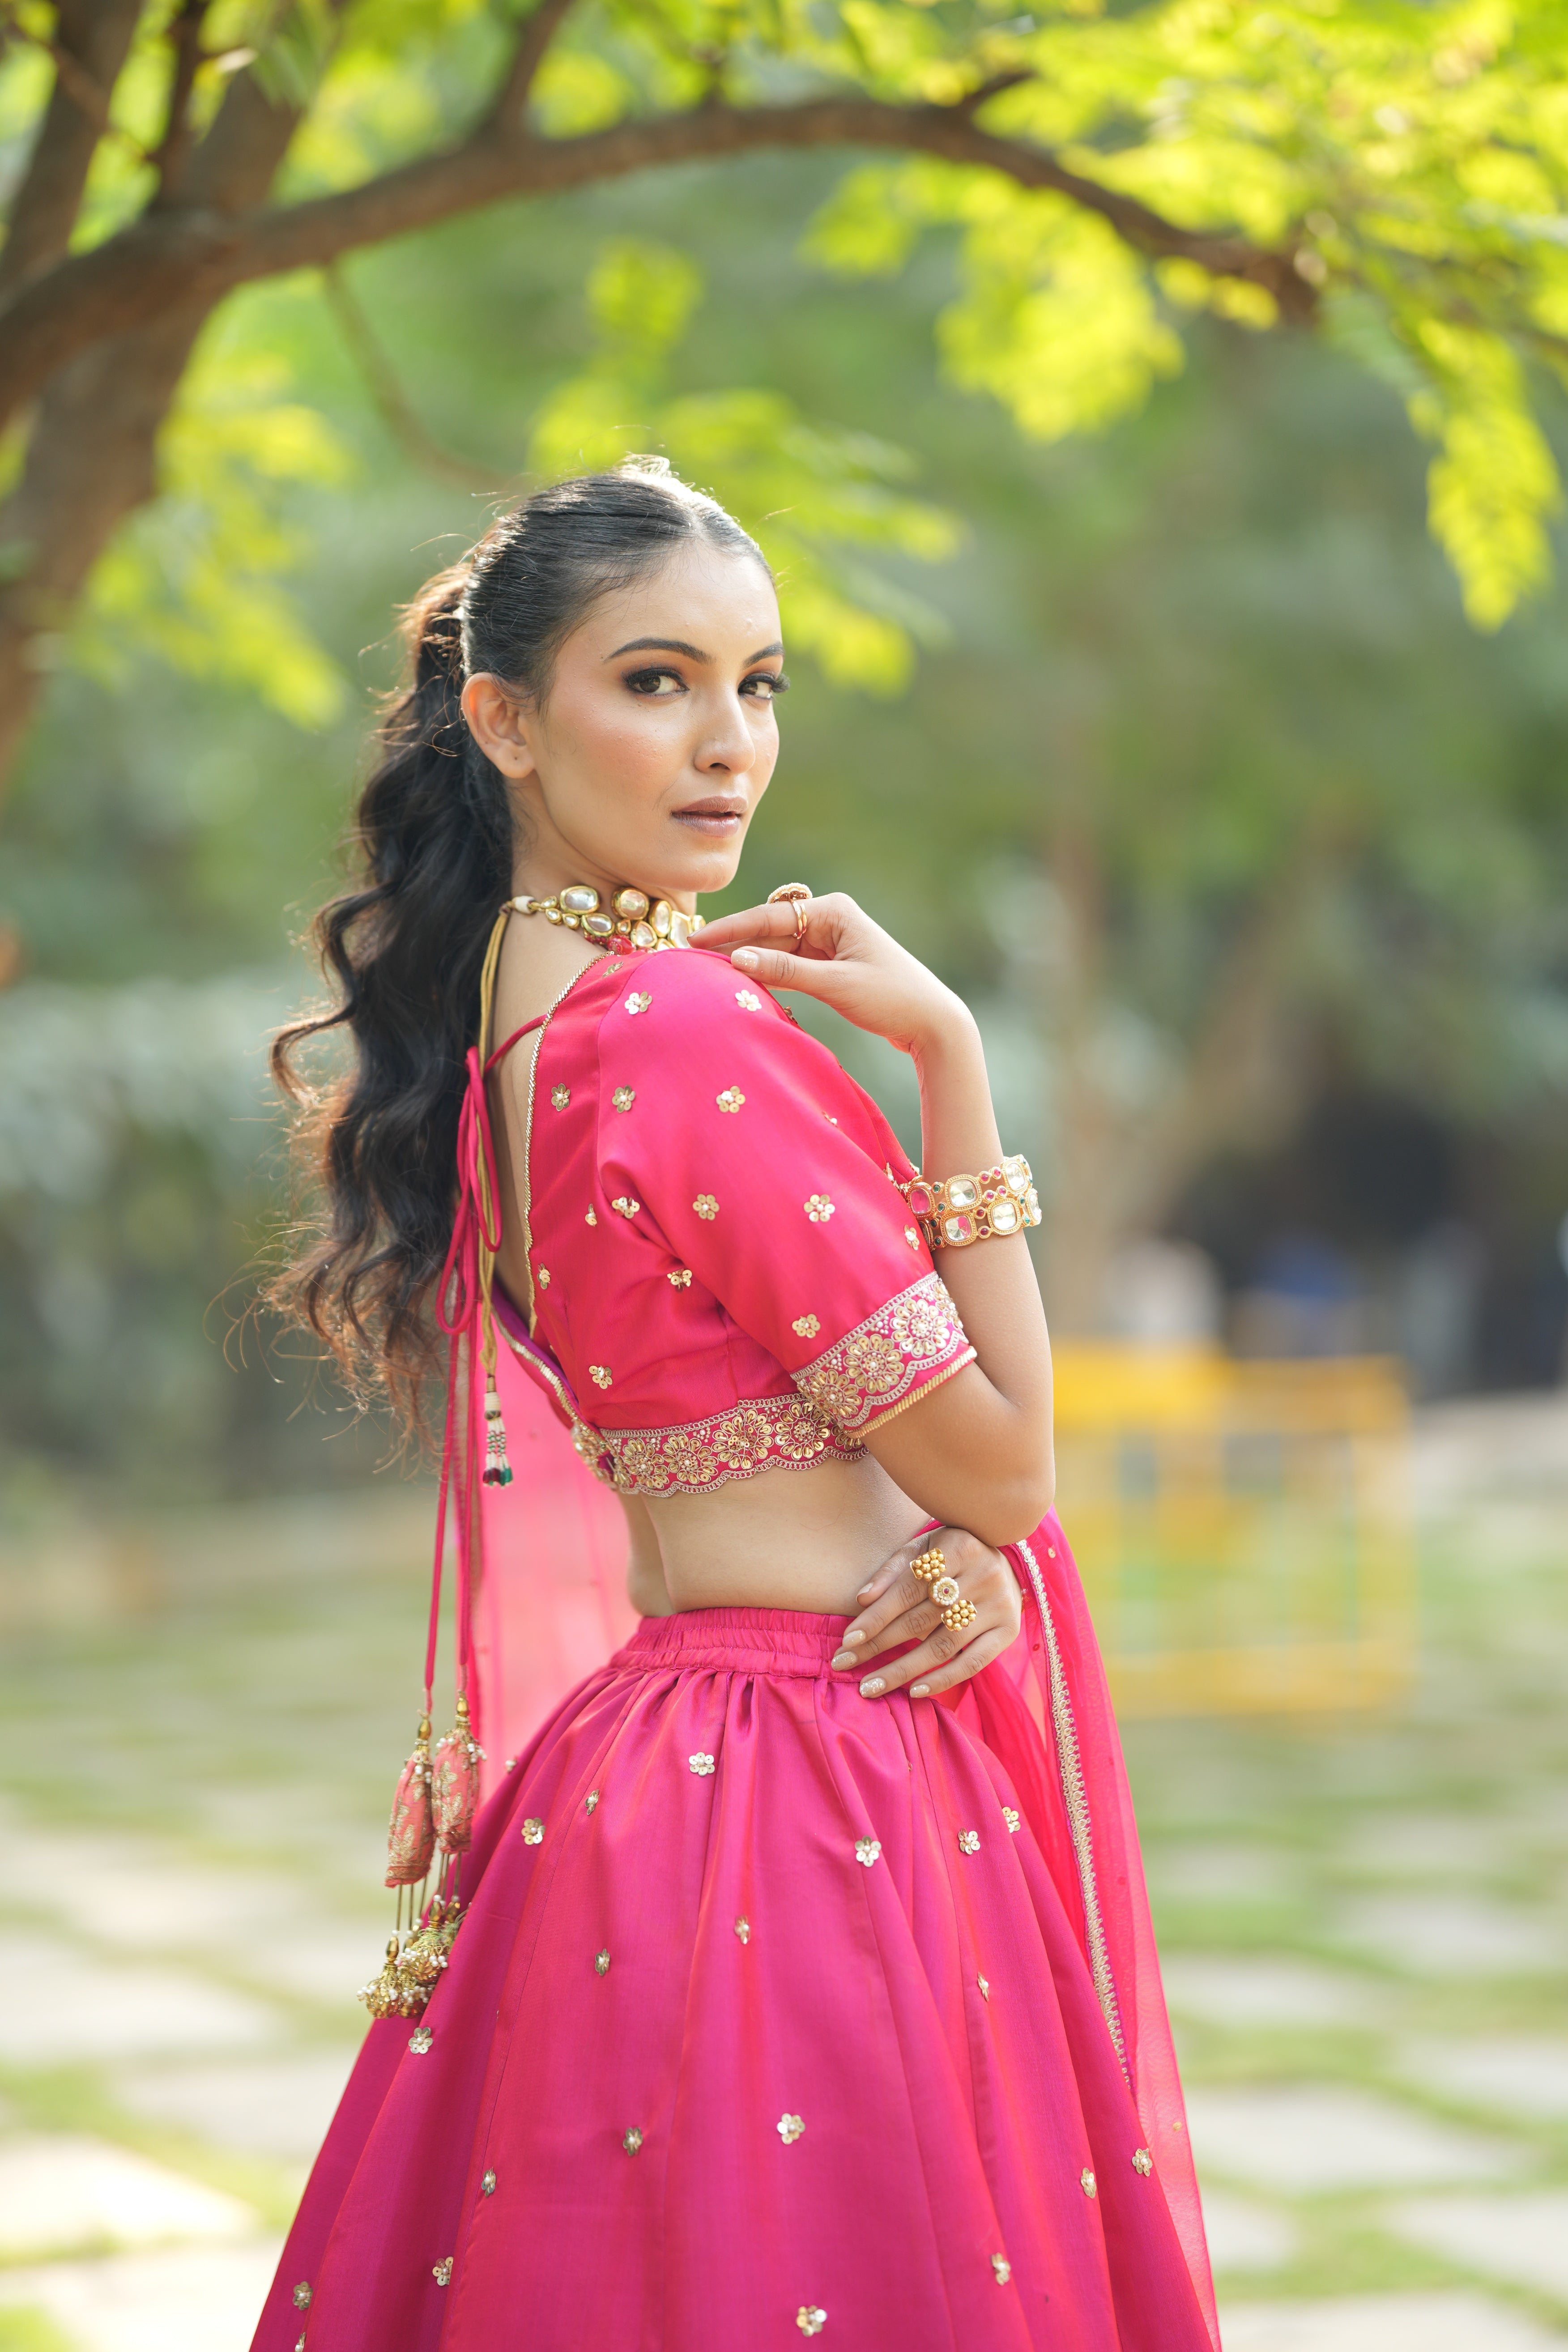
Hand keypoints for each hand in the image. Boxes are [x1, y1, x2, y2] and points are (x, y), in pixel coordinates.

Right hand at [696, 892, 971, 1059]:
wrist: (933, 1023)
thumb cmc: (893, 998)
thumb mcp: (836, 984)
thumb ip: (786, 970)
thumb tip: (738, 958)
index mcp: (834, 910)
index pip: (769, 915)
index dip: (729, 929)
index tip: (694, 938)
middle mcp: (830, 919)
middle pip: (769, 929)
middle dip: (733, 942)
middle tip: (689, 954)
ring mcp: (830, 941)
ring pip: (777, 947)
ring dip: (747, 958)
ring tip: (706, 969)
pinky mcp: (831, 964)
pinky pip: (789, 965)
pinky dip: (768, 972)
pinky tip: (740, 980)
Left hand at [830, 1527, 1022, 1699]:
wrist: (1006, 1559)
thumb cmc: (952, 1554)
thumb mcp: (922, 1549)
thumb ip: (892, 1571)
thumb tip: (861, 1600)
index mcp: (958, 1547)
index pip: (907, 1590)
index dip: (876, 1617)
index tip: (847, 1640)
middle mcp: (983, 1575)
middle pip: (921, 1620)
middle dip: (878, 1645)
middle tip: (844, 1664)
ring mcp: (999, 1606)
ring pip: (943, 1646)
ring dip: (902, 1670)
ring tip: (870, 1686)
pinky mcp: (1008, 1631)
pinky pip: (973, 1663)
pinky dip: (943, 1680)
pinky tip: (914, 1691)